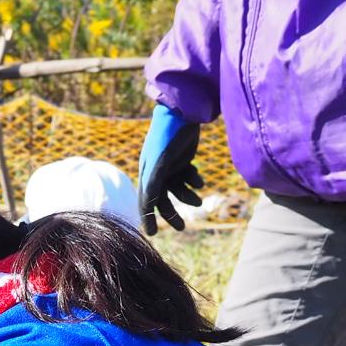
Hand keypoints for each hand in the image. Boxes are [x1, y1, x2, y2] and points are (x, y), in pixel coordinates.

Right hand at [136, 104, 202, 234]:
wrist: (182, 112)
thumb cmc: (168, 137)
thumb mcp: (160, 162)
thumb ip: (154, 184)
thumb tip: (147, 206)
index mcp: (147, 174)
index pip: (145, 201)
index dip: (148, 218)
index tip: (153, 234)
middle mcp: (156, 172)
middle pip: (163, 200)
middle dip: (172, 214)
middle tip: (182, 227)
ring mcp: (170, 166)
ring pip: (178, 190)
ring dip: (188, 197)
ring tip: (200, 201)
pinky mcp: (182, 160)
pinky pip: (188, 178)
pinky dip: (194, 181)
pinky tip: (199, 179)